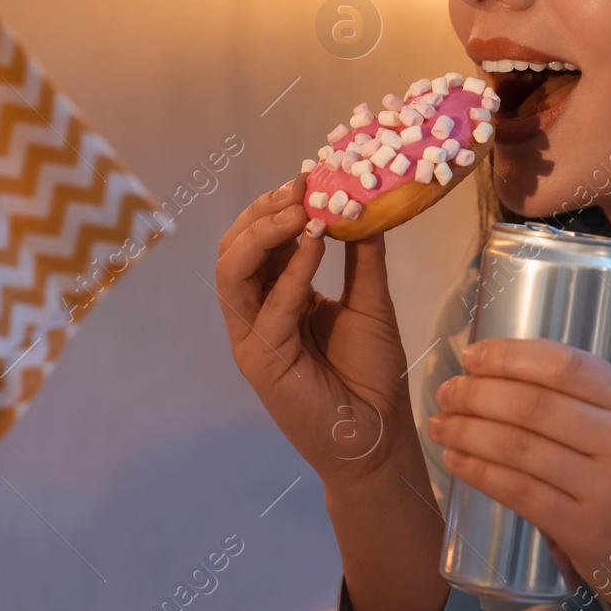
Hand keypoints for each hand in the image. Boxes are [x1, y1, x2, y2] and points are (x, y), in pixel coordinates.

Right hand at [214, 177, 415, 485]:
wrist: (378, 436)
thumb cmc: (372, 373)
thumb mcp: (369, 301)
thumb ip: (361, 256)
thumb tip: (365, 204)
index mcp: (276, 297)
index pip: (260, 240)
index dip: (278, 206)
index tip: (311, 175)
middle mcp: (256, 314)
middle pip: (234, 249)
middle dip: (263, 212)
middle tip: (302, 186)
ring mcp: (252, 338)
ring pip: (232, 273)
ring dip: (265, 235)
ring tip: (302, 210)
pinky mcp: (261, 363)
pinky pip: (267, 310)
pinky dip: (290, 274)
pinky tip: (316, 246)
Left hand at [426, 337, 610, 610]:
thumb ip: (595, 408)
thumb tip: (514, 378)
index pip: (565, 365)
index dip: (509, 355)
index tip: (472, 355)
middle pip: (533, 402)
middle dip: (477, 392)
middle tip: (446, 393)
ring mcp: (607, 487)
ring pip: (518, 445)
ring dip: (468, 430)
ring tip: (442, 425)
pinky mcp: (584, 529)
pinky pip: (517, 490)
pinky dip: (478, 471)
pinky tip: (456, 461)